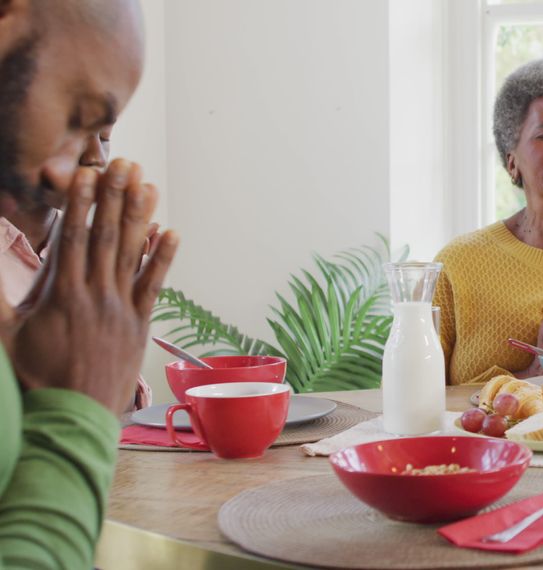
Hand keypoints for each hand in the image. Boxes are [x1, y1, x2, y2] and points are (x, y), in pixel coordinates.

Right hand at [0, 160, 178, 415]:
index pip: (71, 238)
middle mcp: (96, 295)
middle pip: (106, 236)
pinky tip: (171, 231)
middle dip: (114, 196)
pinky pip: (154, 284)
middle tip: (124, 162)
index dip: (81, 203)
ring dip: (141, 216)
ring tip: (147, 184)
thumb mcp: (3, 334)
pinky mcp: (139, 324)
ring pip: (133, 254)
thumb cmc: (33, 377)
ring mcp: (121, 308)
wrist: (73, 415)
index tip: (87, 174)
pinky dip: (163, 257)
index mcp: (61, 295)